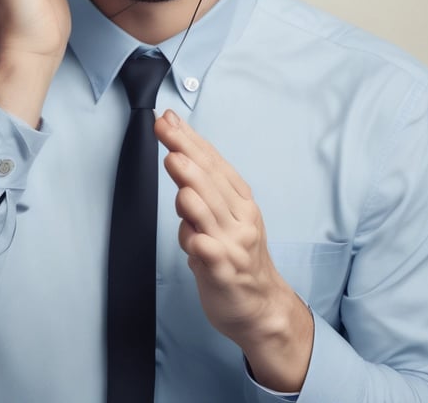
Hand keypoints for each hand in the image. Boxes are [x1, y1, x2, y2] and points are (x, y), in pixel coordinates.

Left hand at [155, 109, 312, 392]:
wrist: (262, 307)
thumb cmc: (239, 256)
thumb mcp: (227, 216)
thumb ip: (203, 188)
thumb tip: (177, 151)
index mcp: (240, 201)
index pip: (213, 162)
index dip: (190, 139)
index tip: (168, 119)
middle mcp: (240, 218)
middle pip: (209, 179)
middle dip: (184, 151)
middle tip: (165, 132)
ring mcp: (233, 244)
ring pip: (207, 211)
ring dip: (188, 186)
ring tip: (174, 164)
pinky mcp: (224, 271)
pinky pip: (206, 251)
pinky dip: (194, 240)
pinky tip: (189, 234)